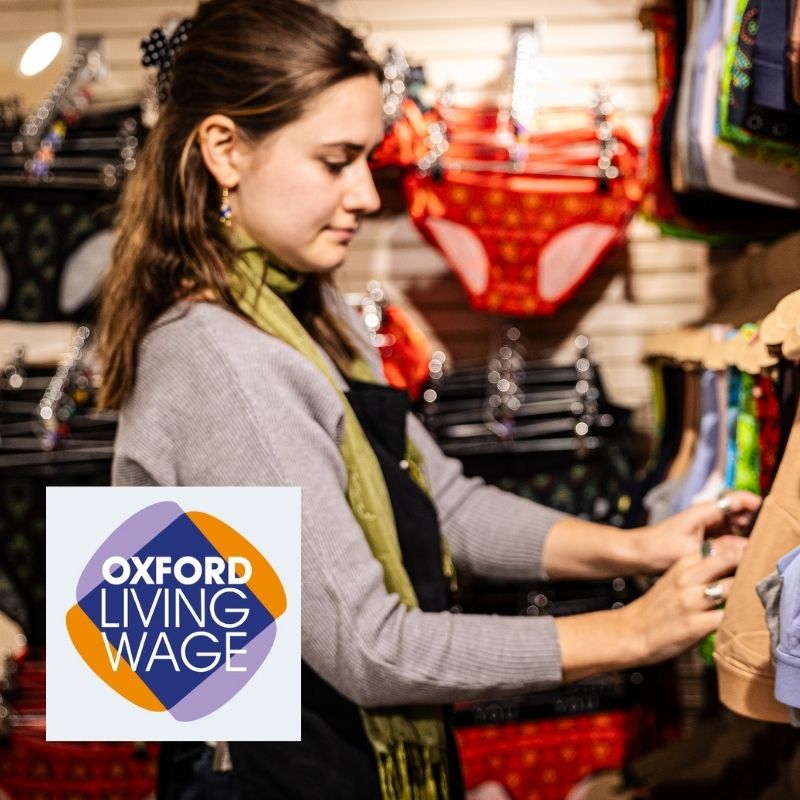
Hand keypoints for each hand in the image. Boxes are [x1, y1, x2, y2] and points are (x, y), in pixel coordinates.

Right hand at [620, 534, 747, 665]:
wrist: (632, 631)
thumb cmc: (656, 607)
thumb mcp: (673, 580)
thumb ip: (697, 572)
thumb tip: (729, 567)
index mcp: (682, 565)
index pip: (718, 548)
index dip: (740, 548)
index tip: (754, 553)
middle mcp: (687, 579)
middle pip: (728, 560)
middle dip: (750, 562)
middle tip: (762, 567)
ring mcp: (691, 601)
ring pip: (731, 587)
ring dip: (747, 590)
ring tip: (757, 594)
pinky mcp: (695, 625)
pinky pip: (726, 617)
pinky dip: (738, 617)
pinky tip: (743, 619)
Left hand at [635, 491, 760, 573]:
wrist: (636, 554)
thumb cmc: (657, 549)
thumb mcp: (691, 551)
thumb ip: (720, 550)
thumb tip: (747, 549)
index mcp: (704, 511)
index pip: (737, 500)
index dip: (756, 504)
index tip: (772, 515)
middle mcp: (706, 515)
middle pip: (740, 513)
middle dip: (756, 522)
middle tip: (770, 537)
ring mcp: (705, 527)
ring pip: (735, 527)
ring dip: (747, 535)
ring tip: (761, 548)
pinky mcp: (703, 539)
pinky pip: (727, 538)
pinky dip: (737, 544)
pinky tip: (744, 557)